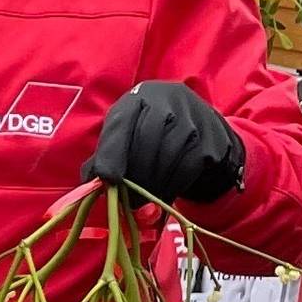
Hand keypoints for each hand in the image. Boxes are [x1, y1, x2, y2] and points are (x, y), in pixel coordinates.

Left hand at [84, 81, 244, 203]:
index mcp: (138, 98)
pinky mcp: (210, 141)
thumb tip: (91, 185)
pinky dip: (172, 186)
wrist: (203, 125)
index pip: (120, 124)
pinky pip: (186, 169)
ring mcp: (193, 120)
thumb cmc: (152, 130)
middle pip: (145, 143)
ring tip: (144, 202)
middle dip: (134, 176)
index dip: (112, 153)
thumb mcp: (128, 133)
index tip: (107, 179)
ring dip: (152, 186)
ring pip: (167, 158)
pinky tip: (164, 195)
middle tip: (127, 202)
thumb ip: (108, 155)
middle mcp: (166, 103)